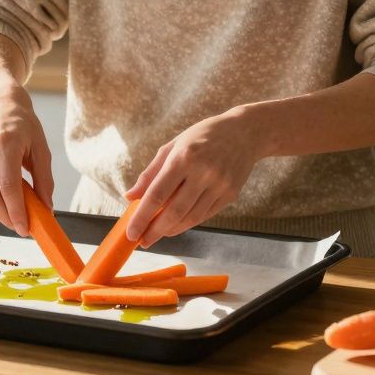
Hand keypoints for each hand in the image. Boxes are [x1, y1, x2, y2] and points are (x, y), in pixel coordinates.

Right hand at [0, 86, 52, 236]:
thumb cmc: (24, 128)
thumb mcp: (42, 149)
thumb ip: (45, 180)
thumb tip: (46, 209)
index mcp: (5, 142)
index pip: (8, 186)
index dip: (16, 212)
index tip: (25, 229)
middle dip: (6, 218)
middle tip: (20, 227)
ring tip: (12, 214)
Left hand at [123, 107, 262, 247]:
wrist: (244, 132)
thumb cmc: (202, 136)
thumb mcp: (173, 146)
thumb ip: (150, 173)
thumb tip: (130, 197)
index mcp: (184, 157)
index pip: (158, 194)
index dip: (142, 217)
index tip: (131, 232)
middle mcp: (203, 172)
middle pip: (174, 211)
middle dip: (155, 231)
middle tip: (142, 242)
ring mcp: (220, 185)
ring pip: (191, 217)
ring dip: (171, 230)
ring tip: (157, 234)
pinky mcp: (231, 194)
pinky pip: (205, 215)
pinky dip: (188, 223)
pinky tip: (176, 226)